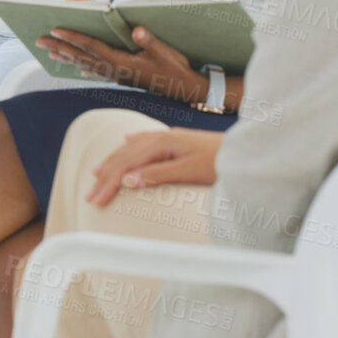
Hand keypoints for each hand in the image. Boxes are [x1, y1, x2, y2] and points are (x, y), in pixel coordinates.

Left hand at [38, 23, 204, 100]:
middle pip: (81, 55)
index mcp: (121, 62)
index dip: (73, 37)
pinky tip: (75, 66)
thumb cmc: (175, 69)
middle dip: (59, 46)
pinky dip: (82, 66)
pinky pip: (95, 71)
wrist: (185, 90)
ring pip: (85, 63)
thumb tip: (136, 30)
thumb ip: (150, 41)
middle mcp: (114, 70)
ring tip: (48, 51)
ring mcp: (116, 75)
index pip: (92, 47)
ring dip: (65, 56)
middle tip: (38, 39)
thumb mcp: (166, 52)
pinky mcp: (120, 77)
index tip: (56, 29)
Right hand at [87, 127, 222, 206]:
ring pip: (133, 148)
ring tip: (98, 172)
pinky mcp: (178, 141)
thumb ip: (158, 175)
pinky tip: (126, 140)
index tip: (96, 200)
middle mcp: (163, 138)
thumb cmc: (221, 162)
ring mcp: (170, 138)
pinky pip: (146, 140)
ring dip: (114, 161)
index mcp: (163, 144)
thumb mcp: (190, 172)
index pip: (127, 165)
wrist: (246, 152)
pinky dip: (132, 143)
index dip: (109, 183)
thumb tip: (128, 180)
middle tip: (90, 195)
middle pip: (126, 157)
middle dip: (106, 176)